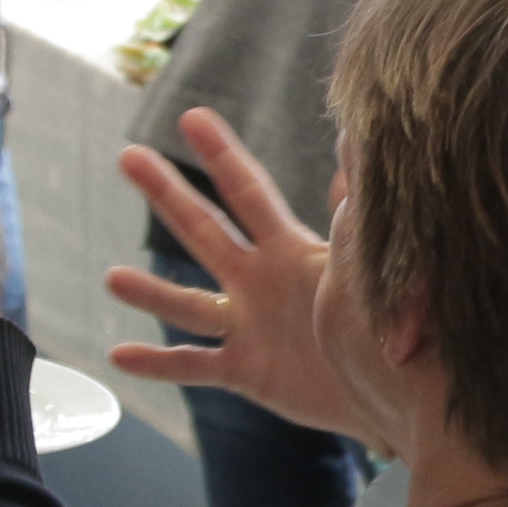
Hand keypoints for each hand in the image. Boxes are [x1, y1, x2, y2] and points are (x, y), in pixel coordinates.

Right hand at [102, 110, 375, 443]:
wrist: (396, 389)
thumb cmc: (387, 322)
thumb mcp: (367, 264)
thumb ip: (357, 212)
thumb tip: (358, 145)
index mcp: (291, 250)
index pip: (249, 193)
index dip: (221, 155)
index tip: (191, 117)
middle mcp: (259, 281)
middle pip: (204, 230)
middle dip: (167, 194)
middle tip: (128, 156)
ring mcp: (247, 325)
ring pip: (188, 304)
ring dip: (151, 291)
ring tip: (111, 278)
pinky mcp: (245, 371)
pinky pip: (194, 365)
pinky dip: (157, 363)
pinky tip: (120, 355)